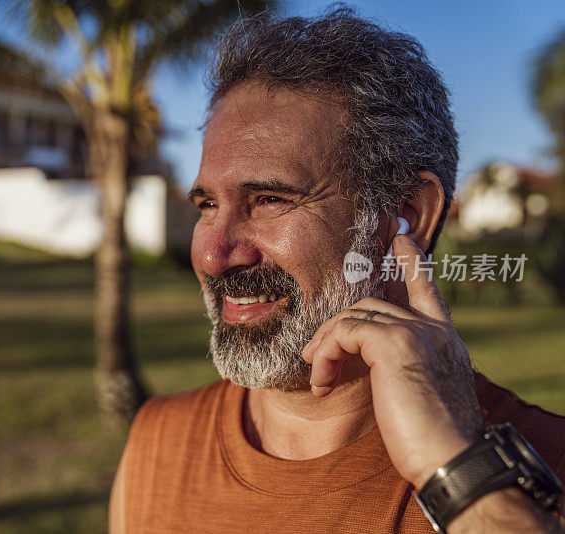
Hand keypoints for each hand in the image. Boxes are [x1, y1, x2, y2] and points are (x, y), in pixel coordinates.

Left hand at [301, 234, 482, 487]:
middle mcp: (434, 330)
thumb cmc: (434, 441)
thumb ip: (407, 372)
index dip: (413, 264)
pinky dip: (326, 355)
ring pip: (354, 318)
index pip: (426, 292)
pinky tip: (321, 382)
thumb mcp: (422, 397)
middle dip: (337, 327)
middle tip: (314, 355)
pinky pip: (344, 333)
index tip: (401, 240)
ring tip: (316, 375)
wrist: (452, 461)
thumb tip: (382, 371)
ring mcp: (416, 333)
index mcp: (445, 341)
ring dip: (326, 345)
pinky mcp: (395, 344)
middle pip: (374, 305)